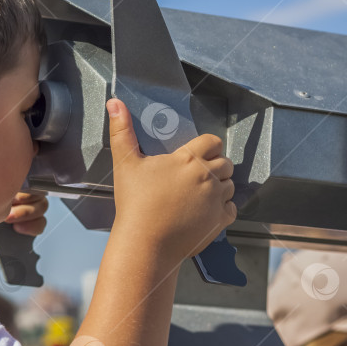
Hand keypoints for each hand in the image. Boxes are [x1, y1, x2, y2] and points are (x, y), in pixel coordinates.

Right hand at [105, 98, 235, 264]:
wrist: (144, 243)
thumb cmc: (134, 203)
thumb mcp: (125, 163)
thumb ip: (122, 131)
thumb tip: (114, 102)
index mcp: (188, 160)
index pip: (212, 142)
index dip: (206, 146)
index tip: (194, 155)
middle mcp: (207, 177)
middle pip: (225, 162)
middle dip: (214, 165)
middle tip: (194, 175)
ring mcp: (216, 200)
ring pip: (230, 185)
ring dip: (219, 186)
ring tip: (198, 193)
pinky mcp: (219, 221)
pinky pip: (232, 208)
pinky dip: (223, 208)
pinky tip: (204, 210)